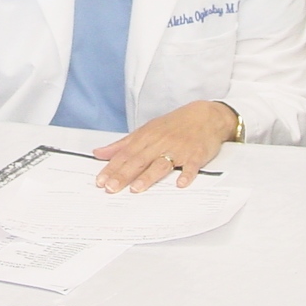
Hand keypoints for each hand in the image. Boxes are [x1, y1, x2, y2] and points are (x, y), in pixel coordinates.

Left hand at [92, 100, 234, 192]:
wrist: (205, 116)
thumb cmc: (174, 125)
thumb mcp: (146, 131)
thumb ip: (122, 144)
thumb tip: (99, 153)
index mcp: (146, 137)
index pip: (125, 154)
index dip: (112, 168)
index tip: (101, 180)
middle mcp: (160, 143)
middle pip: (139, 160)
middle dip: (123, 175)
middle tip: (111, 188)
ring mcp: (178, 149)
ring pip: (161, 164)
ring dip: (148, 176)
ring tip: (136, 188)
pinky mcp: (196, 155)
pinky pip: (192, 166)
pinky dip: (187, 174)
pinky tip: (180, 184)